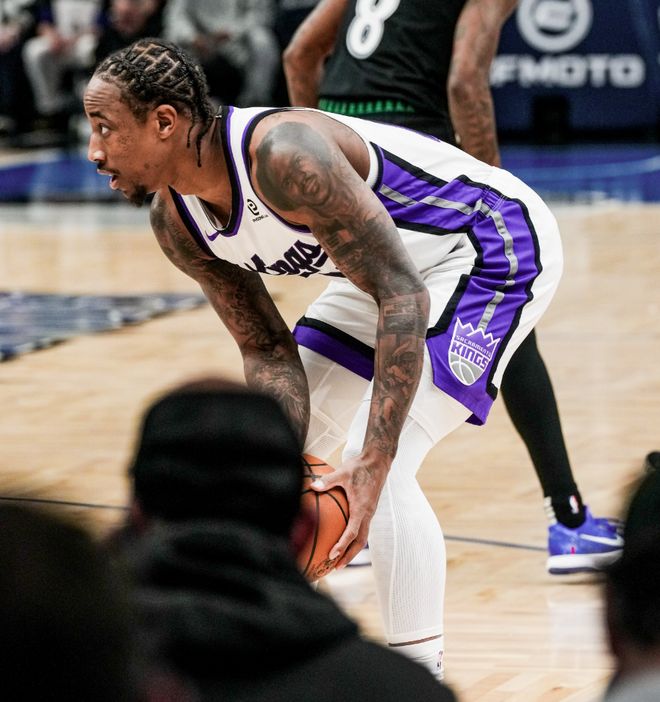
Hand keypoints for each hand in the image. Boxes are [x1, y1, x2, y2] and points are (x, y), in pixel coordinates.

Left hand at [311, 452, 389, 567]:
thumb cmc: (360, 467)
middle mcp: (367, 513)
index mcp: (362, 508)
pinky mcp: (369, 509)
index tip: (331, 556)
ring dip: (352, 549)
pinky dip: (354, 538)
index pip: (352, 532)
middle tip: (335, 567)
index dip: (342, 546)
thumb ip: (328, 480)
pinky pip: (362, 528)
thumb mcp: (343, 472)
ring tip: (339, 560)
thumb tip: (313, 486)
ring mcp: (369, 512)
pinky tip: (343, 538)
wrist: (378, 461)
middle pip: (360, 542)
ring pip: (362, 537)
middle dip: (348, 556)